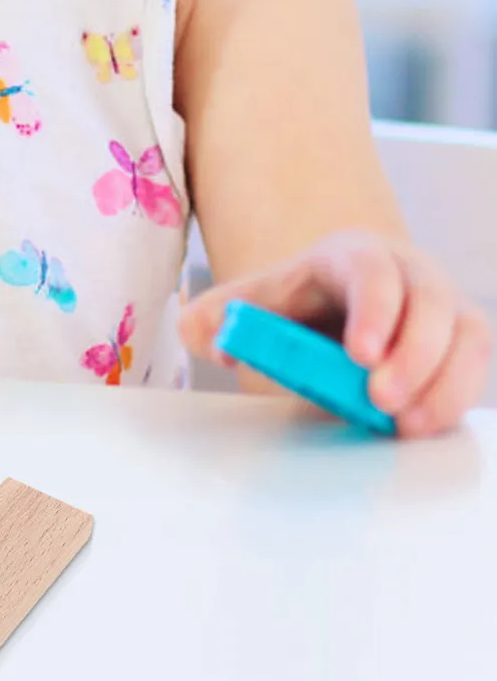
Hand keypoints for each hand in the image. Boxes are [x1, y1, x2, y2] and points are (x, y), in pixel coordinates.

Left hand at [179, 230, 491, 437]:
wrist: (332, 302)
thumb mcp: (248, 303)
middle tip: (382, 402)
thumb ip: (216, 316)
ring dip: (443, 382)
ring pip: (465, 334)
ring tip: (406, 425)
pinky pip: (475, 362)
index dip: (373, 310)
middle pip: (429, 303)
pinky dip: (455, 395)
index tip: (360, 356)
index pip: (372, 271)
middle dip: (413, 355)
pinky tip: (424, 426)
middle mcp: (408, 271)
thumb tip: (210, 337)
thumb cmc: (291, 303)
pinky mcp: (462, 337)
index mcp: (352, 255)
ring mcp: (442, 302)